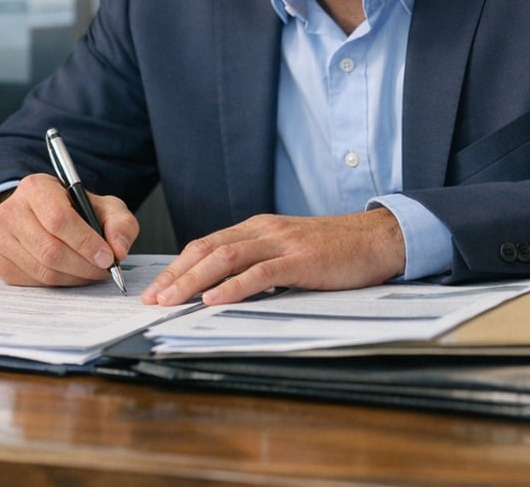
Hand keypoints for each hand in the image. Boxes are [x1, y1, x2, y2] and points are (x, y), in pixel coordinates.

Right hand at [0, 173, 138, 287]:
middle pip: (50, 250)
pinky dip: (61, 284)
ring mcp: (1, 238)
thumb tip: (119, 249)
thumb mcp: (104, 207)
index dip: (86, 242)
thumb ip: (120, 223)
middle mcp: (11, 210)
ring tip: (92, 272)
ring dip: (75, 277)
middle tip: (104, 270)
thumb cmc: (75, 210)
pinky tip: (73, 274)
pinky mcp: (0, 263)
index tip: (108, 257)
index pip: (59, 219)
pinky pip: (35, 283)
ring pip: (43, 270)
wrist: (41, 217)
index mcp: (35, 187)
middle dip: (84, 266)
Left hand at [140, 208, 405, 306]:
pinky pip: (260, 273)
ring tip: (171, 301)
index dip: (177, 266)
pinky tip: (214, 299)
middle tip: (151, 299)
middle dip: (175, 275)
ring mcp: (281, 243)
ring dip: (193, 282)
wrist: (378, 238)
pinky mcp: (301, 260)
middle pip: (207, 250)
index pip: (206, 245)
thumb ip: (259, 263)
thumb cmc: (335, 250)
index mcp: (256, 229)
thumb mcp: (288, 251)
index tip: (156, 287)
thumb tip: (225, 288)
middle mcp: (263, 231)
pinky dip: (233, 287)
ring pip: (225, 259)